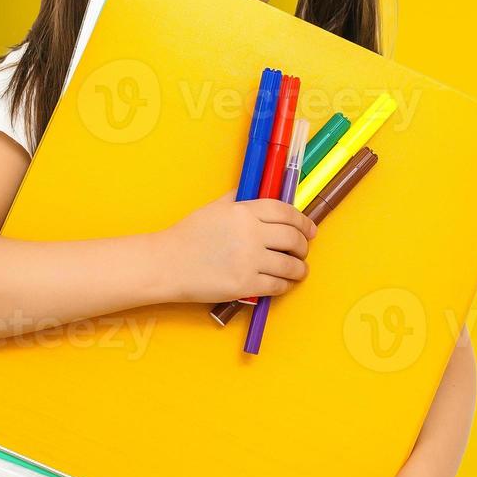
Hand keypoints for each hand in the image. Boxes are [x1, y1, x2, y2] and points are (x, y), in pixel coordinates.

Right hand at [152, 190, 316, 304]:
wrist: (167, 264)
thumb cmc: (188, 235)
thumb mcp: (214, 207)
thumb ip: (239, 199)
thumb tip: (259, 191)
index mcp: (244, 211)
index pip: (286, 212)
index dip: (303, 221)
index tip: (310, 229)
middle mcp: (251, 234)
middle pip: (293, 238)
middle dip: (304, 245)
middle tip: (304, 250)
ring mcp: (249, 260)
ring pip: (290, 265)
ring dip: (300, 268)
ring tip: (300, 270)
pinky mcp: (245, 285)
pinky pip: (277, 285)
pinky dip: (286, 285)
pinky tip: (285, 283)